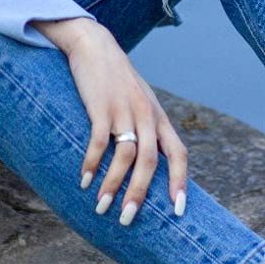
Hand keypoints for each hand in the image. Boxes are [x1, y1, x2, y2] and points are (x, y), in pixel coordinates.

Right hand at [62, 21, 188, 223]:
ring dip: (112, 184)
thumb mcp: (140, 99)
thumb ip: (148, 125)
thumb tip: (149, 161)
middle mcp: (145, 114)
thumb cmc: (116, 76)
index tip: (177, 209)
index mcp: (157, 115)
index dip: (180, 182)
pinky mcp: (100, 105)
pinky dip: (92, 163)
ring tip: (101, 206)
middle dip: (140, 194)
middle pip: (150, 161)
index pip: (178, 153)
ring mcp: (123, 109)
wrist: (93, 44)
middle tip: (128, 219)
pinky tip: (84, 179)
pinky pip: (98, 141)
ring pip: (124, 155)